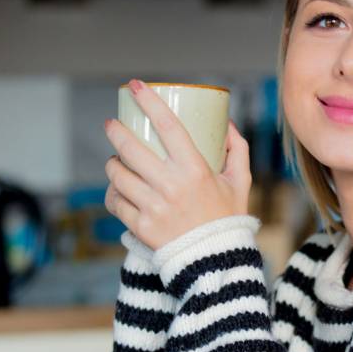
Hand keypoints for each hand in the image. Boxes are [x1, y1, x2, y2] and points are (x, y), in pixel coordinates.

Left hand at [103, 79, 251, 250]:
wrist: (215, 264)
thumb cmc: (228, 219)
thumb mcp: (240, 182)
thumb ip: (237, 150)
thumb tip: (225, 123)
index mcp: (196, 170)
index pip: (168, 125)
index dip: (149, 101)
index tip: (136, 86)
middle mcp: (172, 186)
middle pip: (131, 148)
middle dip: (115, 131)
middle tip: (112, 125)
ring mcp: (153, 207)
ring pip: (117, 175)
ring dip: (112, 164)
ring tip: (115, 161)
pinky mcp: (141, 226)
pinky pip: (115, 201)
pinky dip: (113, 193)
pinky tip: (117, 188)